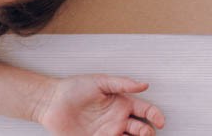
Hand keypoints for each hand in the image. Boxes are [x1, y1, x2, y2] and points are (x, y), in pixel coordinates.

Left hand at [36, 74, 165, 135]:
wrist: (51, 102)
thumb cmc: (74, 88)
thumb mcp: (101, 81)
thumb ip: (123, 83)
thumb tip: (144, 84)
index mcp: (122, 104)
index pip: (145, 110)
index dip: (155, 115)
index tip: (160, 121)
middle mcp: (117, 120)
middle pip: (140, 129)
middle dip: (147, 132)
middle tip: (146, 133)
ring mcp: (107, 133)